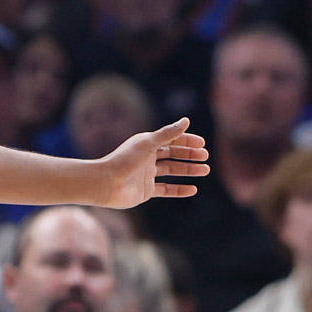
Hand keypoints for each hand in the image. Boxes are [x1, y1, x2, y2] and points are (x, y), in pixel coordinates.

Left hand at [94, 118, 210, 208]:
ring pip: (173, 171)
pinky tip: (194, 189)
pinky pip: (167, 190)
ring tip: (205, 170)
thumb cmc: (125, 160)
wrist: (106, 184)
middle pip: (174, 155)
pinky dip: (180, 190)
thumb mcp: (149, 143)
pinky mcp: (146, 191)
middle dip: (190, 155)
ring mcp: (148, 175)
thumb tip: (187, 120)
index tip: (202, 144)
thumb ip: (169, 133)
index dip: (187, 141)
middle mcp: (148, 159)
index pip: (171, 140)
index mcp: (147, 145)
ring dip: (189, 170)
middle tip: (206, 158)